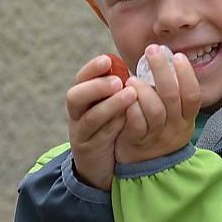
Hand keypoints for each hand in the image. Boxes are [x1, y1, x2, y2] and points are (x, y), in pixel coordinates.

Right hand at [66, 55, 136, 189]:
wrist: (99, 162)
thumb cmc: (111, 124)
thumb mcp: (114, 103)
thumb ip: (121, 86)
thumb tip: (146, 61)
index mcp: (84, 96)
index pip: (82, 77)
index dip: (93, 68)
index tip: (107, 59)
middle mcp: (78, 112)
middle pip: (75, 96)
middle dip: (97, 87)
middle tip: (118, 81)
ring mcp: (81, 131)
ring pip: (89, 118)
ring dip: (110, 105)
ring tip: (130, 95)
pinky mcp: (89, 149)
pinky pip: (100, 137)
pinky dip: (113, 126)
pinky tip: (128, 118)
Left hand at [115, 45, 201, 163]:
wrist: (145, 167)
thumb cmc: (157, 130)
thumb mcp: (173, 116)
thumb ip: (170, 92)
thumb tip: (164, 57)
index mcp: (186, 118)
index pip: (193, 94)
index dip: (187, 74)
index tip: (177, 56)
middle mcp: (175, 127)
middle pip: (172, 97)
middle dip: (162, 70)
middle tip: (152, 50)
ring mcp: (156, 137)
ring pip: (154, 111)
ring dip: (144, 90)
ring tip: (132, 77)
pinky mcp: (137, 142)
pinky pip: (135, 123)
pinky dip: (130, 107)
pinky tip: (124, 95)